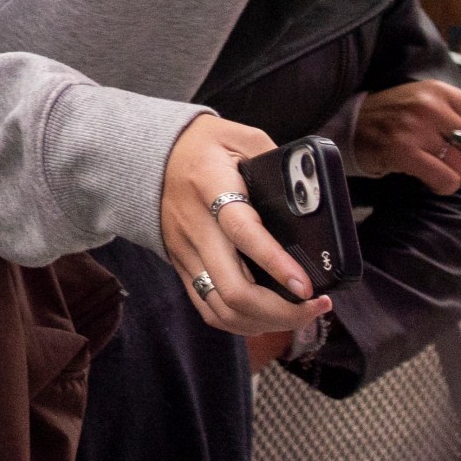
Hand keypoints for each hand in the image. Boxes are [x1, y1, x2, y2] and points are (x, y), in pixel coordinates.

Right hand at [159, 113, 329, 340]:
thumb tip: (314, 192)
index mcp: (209, 187)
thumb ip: (277, 159)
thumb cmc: (203, 145)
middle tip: (316, 304)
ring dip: (266, 321)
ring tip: (300, 313)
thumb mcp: (240, 137)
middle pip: (233, 289)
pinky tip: (270, 315)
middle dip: (282, 310)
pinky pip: (210, 310)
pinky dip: (244, 322)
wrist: (144, 154)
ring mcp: (184, 252)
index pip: (242, 233)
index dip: (276, 264)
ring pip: (223, 309)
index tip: (307, 287)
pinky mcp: (181, 266)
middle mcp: (194, 227)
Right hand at [353, 76, 460, 193]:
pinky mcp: (401, 152)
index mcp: (444, 91)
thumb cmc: (406, 114)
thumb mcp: (443, 100)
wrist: (353, 124)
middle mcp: (430, 106)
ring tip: (439, 163)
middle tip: (458, 156)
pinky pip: (445, 180)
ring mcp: (414, 128)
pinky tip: (430, 175)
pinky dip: (442, 184)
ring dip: (457, 173)